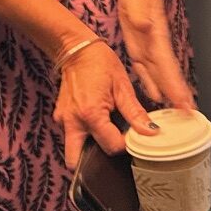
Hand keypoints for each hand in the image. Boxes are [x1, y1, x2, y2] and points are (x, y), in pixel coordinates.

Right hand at [55, 40, 158, 170]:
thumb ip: (136, 113)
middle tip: (111, 144)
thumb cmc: (101, 64)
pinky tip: (96, 120)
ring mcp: (62, 120)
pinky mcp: (60, 116)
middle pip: (77, 160)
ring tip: (105, 130)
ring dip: (89, 147)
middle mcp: (72, 122)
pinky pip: (71, 135)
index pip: (111, 147)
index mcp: (91, 115)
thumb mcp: (123, 87)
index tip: (130, 134)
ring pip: (73, 149)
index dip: (124, 144)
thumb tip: (150, 132)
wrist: (77, 50)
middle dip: (95, 160)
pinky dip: (84, 134)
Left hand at [118, 0, 194, 110]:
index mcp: (157, 38)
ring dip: (168, 92)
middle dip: (178, 96)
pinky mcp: (141, 46)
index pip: (168, 66)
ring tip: (178, 110)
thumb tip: (145, 27)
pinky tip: (154, 94)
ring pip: (160, 75)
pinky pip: (147, 69)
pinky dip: (152, 83)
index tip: (185, 103)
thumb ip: (140, 13)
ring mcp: (149, 47)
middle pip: (169, 75)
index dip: (176, 86)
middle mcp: (156, 46)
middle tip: (188, 114)